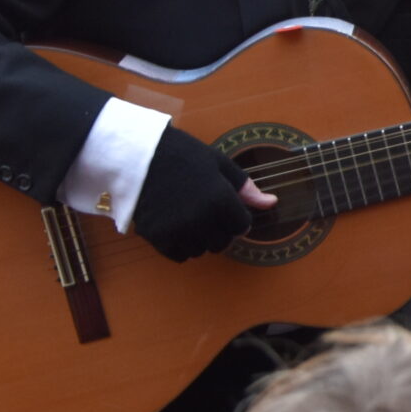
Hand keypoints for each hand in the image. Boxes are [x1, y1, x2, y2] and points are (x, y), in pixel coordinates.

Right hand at [132, 128, 269, 261]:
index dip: (236, 217)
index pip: (242, 226)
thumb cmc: (184, 156)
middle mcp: (200, 219)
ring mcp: (177, 231)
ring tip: (189, 217)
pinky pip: (179, 255)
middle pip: (223, 242)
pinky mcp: (157, 238)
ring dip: (200, 239)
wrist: (139, 157)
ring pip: (201, 250)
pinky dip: (181, 246)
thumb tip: (271, 203)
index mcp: (220, 200)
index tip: (225, 206)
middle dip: (220, 229)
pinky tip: (176, 226)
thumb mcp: (220, 165)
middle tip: (206, 211)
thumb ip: (245, 188)